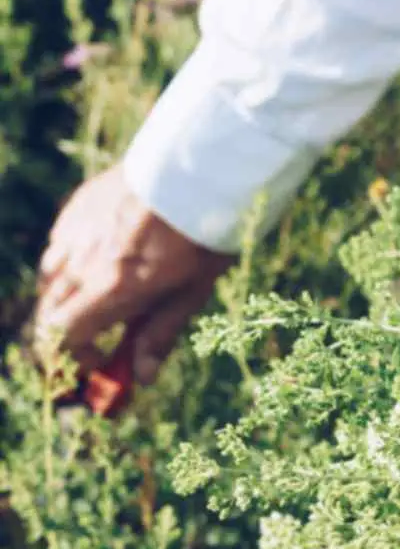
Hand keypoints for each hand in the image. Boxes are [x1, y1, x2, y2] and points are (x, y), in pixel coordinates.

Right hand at [35, 164, 232, 384]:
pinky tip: (102, 263)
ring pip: (50, 279)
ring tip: (104, 301)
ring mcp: (74, 233)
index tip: (102, 363)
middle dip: (70, 335)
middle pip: (50, 312)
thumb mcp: (191, 293)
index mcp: (110, 289)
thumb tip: (143, 377)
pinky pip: (59, 248)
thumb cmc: (201, 237)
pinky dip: (71, 266)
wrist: (196, 171)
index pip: (62, 337)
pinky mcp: (75, 209)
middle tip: (102, 341)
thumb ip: (160, 334)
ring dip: (68, 301)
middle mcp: (82, 262)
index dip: (75, 359)